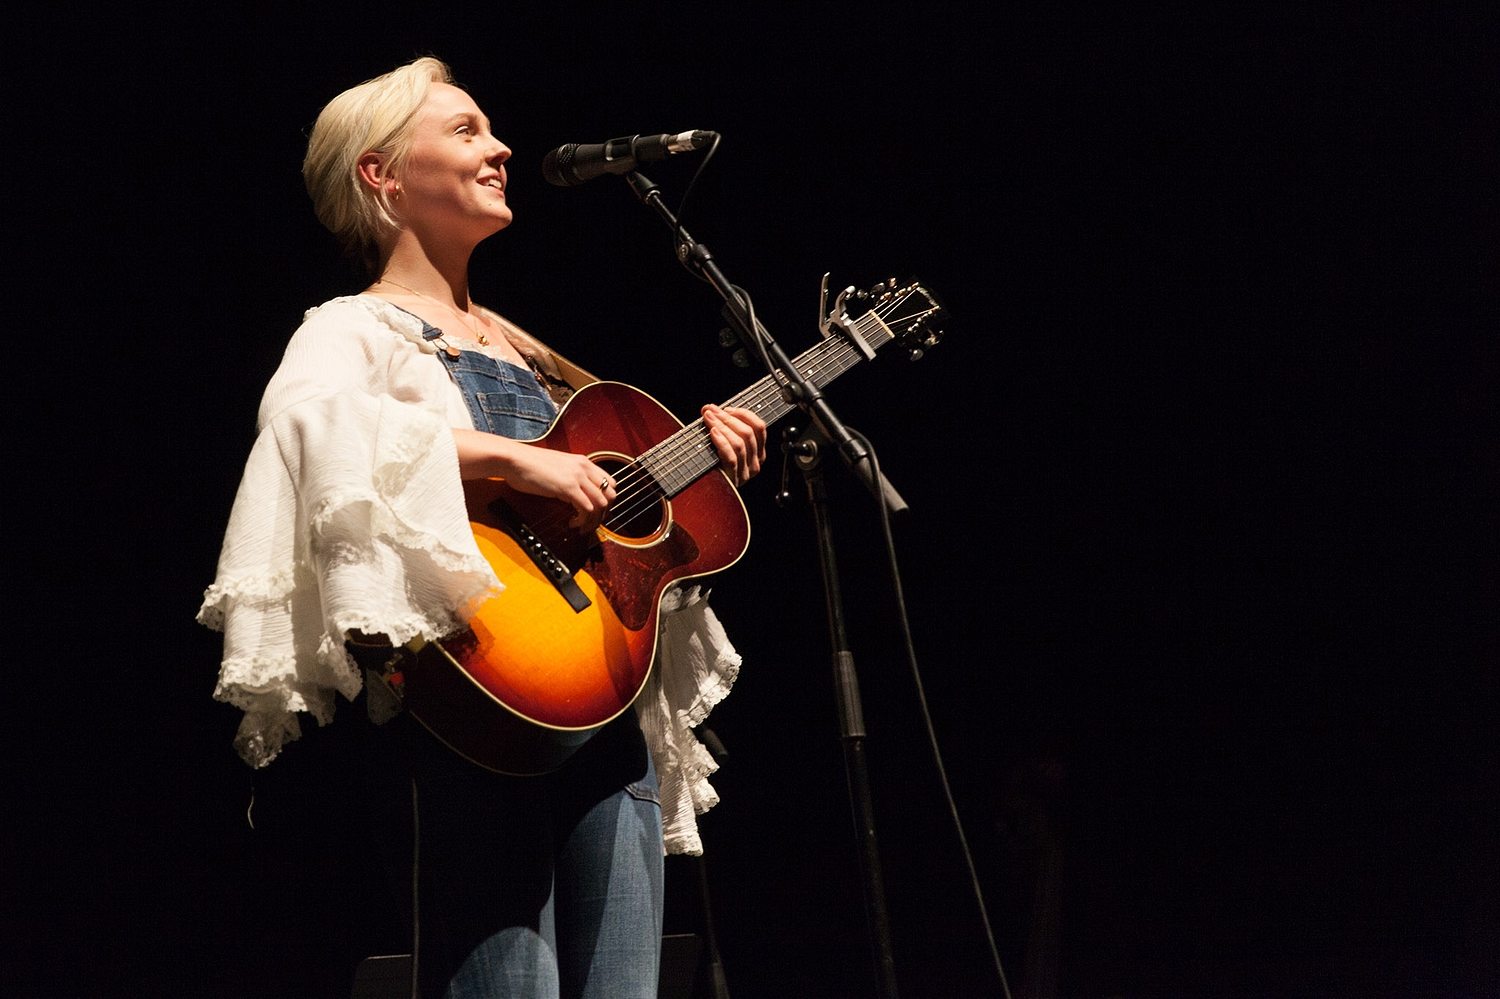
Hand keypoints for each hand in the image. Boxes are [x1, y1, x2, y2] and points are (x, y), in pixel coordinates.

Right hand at [452, 429, 613, 527]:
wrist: (514, 459)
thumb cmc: (528, 465)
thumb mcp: (557, 468)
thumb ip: (570, 478)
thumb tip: (575, 496)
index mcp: (583, 462)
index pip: (610, 482)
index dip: (607, 500)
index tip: (597, 512)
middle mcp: (584, 467)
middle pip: (611, 494)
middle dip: (605, 513)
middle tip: (592, 522)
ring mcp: (578, 477)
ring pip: (602, 504)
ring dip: (594, 520)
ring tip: (582, 527)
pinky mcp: (568, 488)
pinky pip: (587, 509)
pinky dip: (583, 521)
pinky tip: (572, 523)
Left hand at [703, 404, 766, 485]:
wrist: (704, 493)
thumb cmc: (712, 466)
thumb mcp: (723, 444)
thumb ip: (722, 427)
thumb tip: (710, 409)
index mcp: (758, 452)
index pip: (760, 428)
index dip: (744, 414)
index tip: (727, 408)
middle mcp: (756, 463)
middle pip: (748, 433)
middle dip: (728, 418)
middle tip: (711, 411)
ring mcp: (746, 472)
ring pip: (739, 444)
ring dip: (722, 427)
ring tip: (708, 419)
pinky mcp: (734, 478)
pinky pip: (731, 457)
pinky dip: (721, 442)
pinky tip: (712, 433)